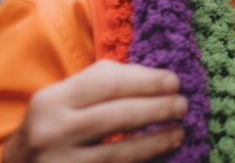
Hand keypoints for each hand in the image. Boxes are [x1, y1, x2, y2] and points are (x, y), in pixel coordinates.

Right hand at [3, 60, 186, 162]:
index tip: (174, 81)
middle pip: (117, 116)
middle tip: (182, 105)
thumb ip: (105, 83)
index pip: (107, 83)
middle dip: (157, 109)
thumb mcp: (67, 98)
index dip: (146, 81)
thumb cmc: (55, 123)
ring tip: (178, 131)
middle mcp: (52, 132)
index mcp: (52, 100)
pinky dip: (142, 161)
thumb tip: (156, 80)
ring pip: (119, 153)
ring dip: (155, 141)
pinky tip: (160, 154)